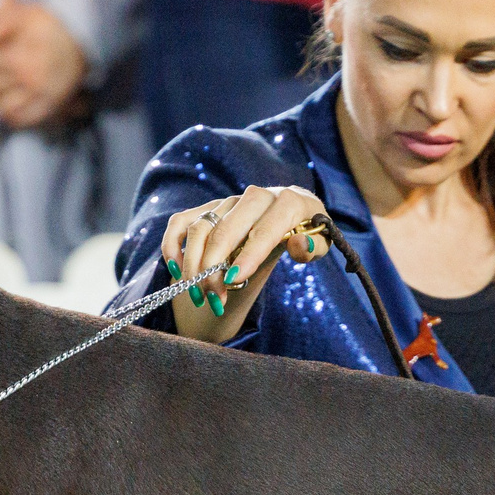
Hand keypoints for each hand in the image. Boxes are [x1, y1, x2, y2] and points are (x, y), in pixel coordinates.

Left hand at [0, 0, 89, 130]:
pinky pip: (19, 119)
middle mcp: (29, 80)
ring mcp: (39, 96)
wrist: (83, 44)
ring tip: (0, 87)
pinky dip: (11, 114)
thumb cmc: (49, 28)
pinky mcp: (48, 107)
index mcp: (19, 57)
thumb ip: (1, 20)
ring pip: (0, 107)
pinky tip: (10, 102)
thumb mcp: (26, 14)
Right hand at [158, 184, 331, 342]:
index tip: (234, 279)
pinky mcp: (208, 207)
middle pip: (225, 227)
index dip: (249, 254)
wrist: (292, 214)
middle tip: (213, 297)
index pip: (265, 228)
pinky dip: (173, 246)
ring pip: (200, 228)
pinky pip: (181, 222)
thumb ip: (313, 248)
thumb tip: (298, 244)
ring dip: (194, 264)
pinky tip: (176, 272)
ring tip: (199, 297)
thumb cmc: (307, 233)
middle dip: (214, 265)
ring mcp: (229, 201)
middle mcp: (255, 196)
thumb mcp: (320, 243)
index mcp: (288, 202)